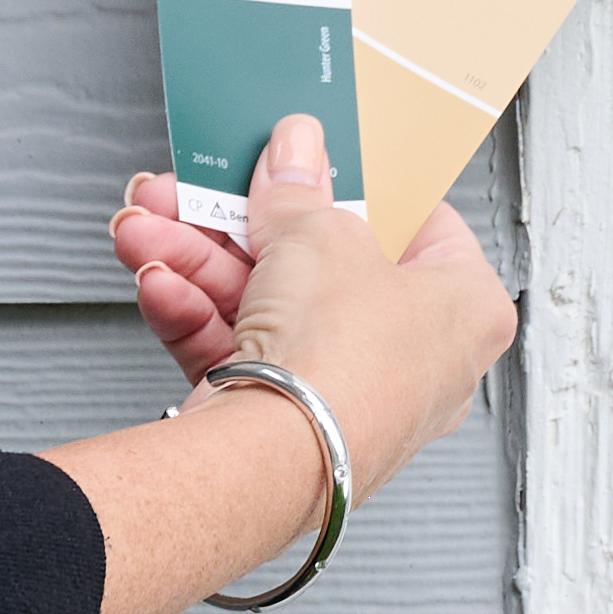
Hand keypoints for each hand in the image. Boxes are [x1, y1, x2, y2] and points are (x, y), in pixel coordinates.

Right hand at [103, 116, 511, 504]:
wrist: (277, 463)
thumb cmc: (342, 361)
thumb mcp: (318, 233)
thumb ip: (298, 187)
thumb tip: (297, 150)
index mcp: (463, 306)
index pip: (418, 225)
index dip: (359, 186)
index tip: (313, 161)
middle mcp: (416, 357)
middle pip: (321, 264)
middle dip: (242, 224)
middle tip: (206, 189)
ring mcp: (349, 392)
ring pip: (268, 306)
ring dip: (198, 262)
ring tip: (149, 228)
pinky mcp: (289, 423)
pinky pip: (243, 354)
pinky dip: (196, 314)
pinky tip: (159, 282)